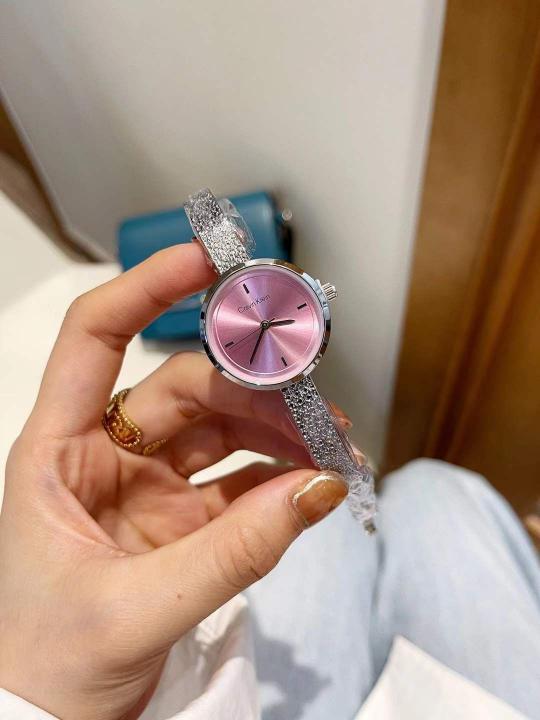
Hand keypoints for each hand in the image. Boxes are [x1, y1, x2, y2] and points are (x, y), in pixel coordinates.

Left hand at [0, 244, 347, 719]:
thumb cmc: (47, 666)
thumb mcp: (135, 608)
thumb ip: (234, 553)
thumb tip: (320, 489)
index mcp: (57, 452)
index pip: (96, 338)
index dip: (147, 288)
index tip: (207, 260)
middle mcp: (103, 454)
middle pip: (186, 388)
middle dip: (255, 392)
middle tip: (316, 407)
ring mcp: (146, 486)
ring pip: (221, 430)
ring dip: (278, 434)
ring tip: (332, 449)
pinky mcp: (180, 521)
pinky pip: (238, 483)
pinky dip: (279, 480)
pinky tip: (314, 483)